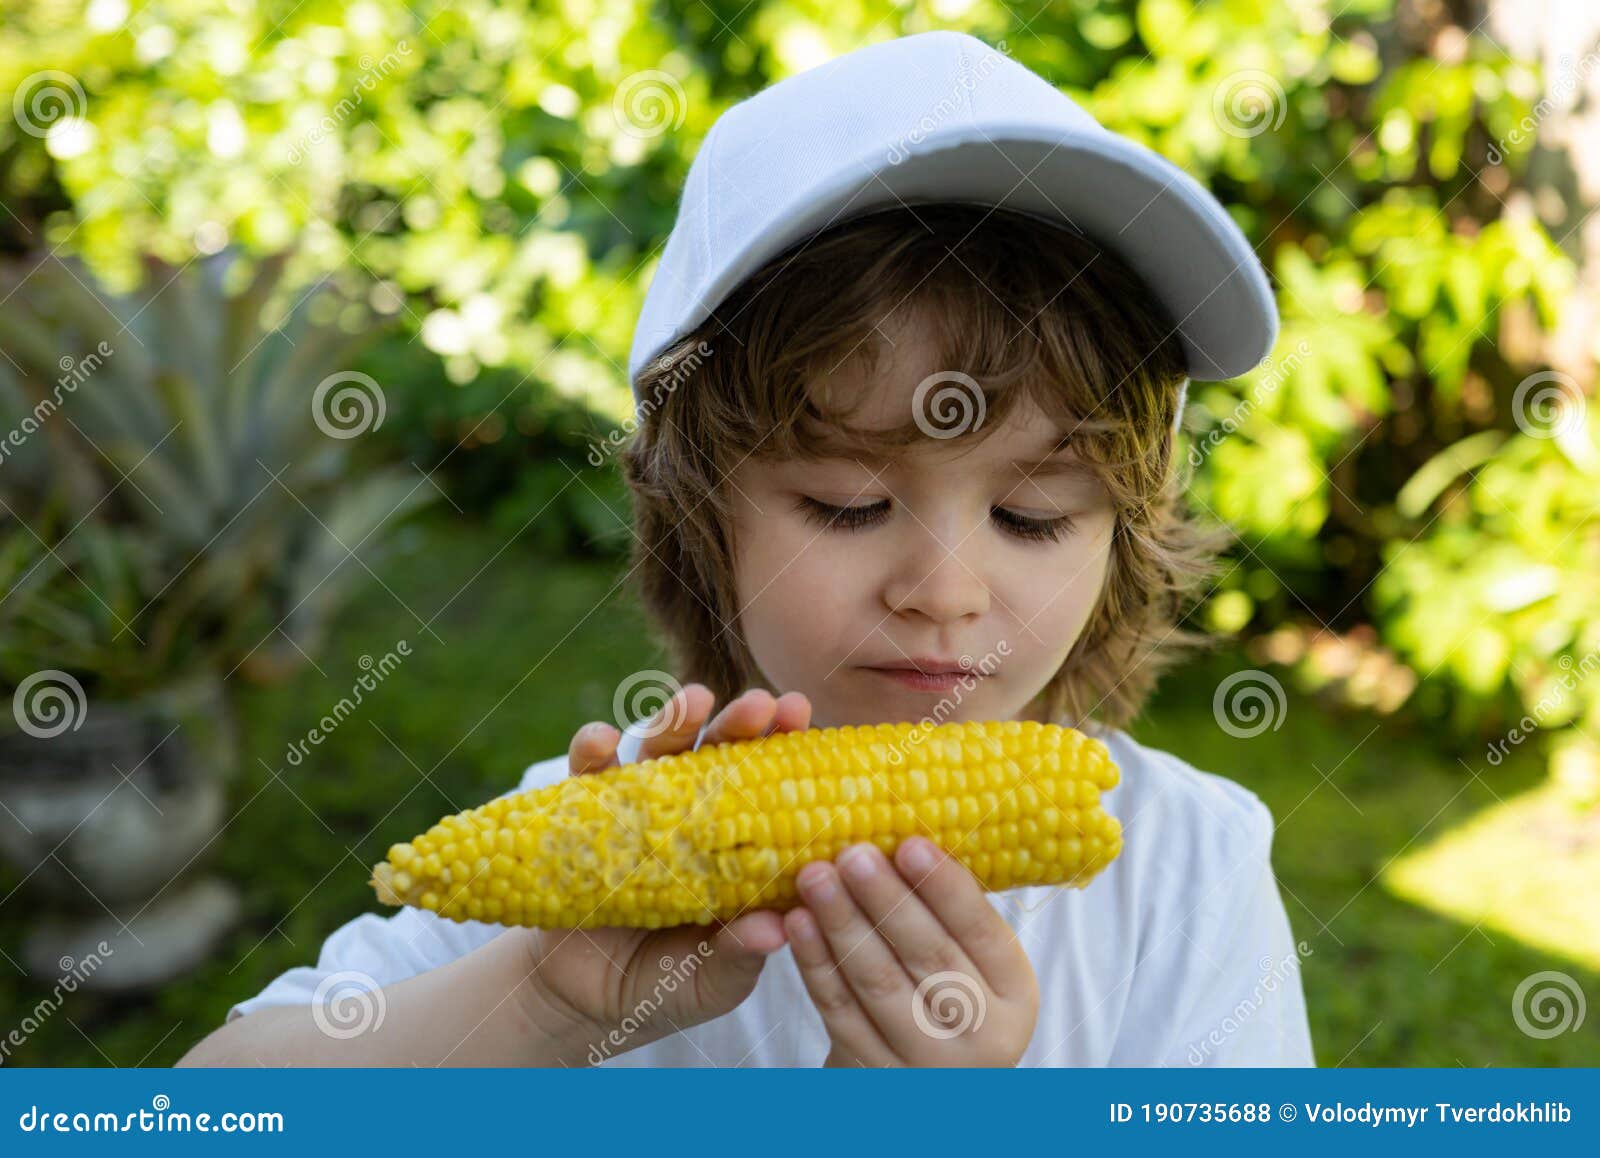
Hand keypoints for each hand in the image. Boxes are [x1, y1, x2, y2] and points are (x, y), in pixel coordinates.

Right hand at [521, 682, 812, 1060]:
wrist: (585, 1002)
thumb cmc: (667, 987)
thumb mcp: (710, 983)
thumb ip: (738, 957)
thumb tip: (774, 929)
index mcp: (738, 846)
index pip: (772, 786)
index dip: (789, 751)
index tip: (805, 718)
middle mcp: (694, 816)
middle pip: (722, 753)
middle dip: (744, 722)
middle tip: (764, 704)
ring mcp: (640, 811)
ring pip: (661, 750)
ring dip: (676, 720)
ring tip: (694, 700)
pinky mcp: (585, 817)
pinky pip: (587, 776)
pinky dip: (592, 751)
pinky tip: (602, 741)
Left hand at [784, 836, 1039, 1066]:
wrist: (920, 1080)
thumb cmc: (945, 997)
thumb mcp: (973, 963)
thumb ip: (950, 912)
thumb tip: (907, 825)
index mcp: (1014, 993)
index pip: (982, 931)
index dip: (945, 887)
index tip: (910, 843)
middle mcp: (981, 1035)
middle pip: (927, 956)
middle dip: (885, 899)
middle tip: (852, 853)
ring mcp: (925, 1063)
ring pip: (877, 983)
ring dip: (841, 924)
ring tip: (814, 876)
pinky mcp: (873, 1075)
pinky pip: (839, 1011)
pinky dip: (815, 964)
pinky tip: (797, 923)